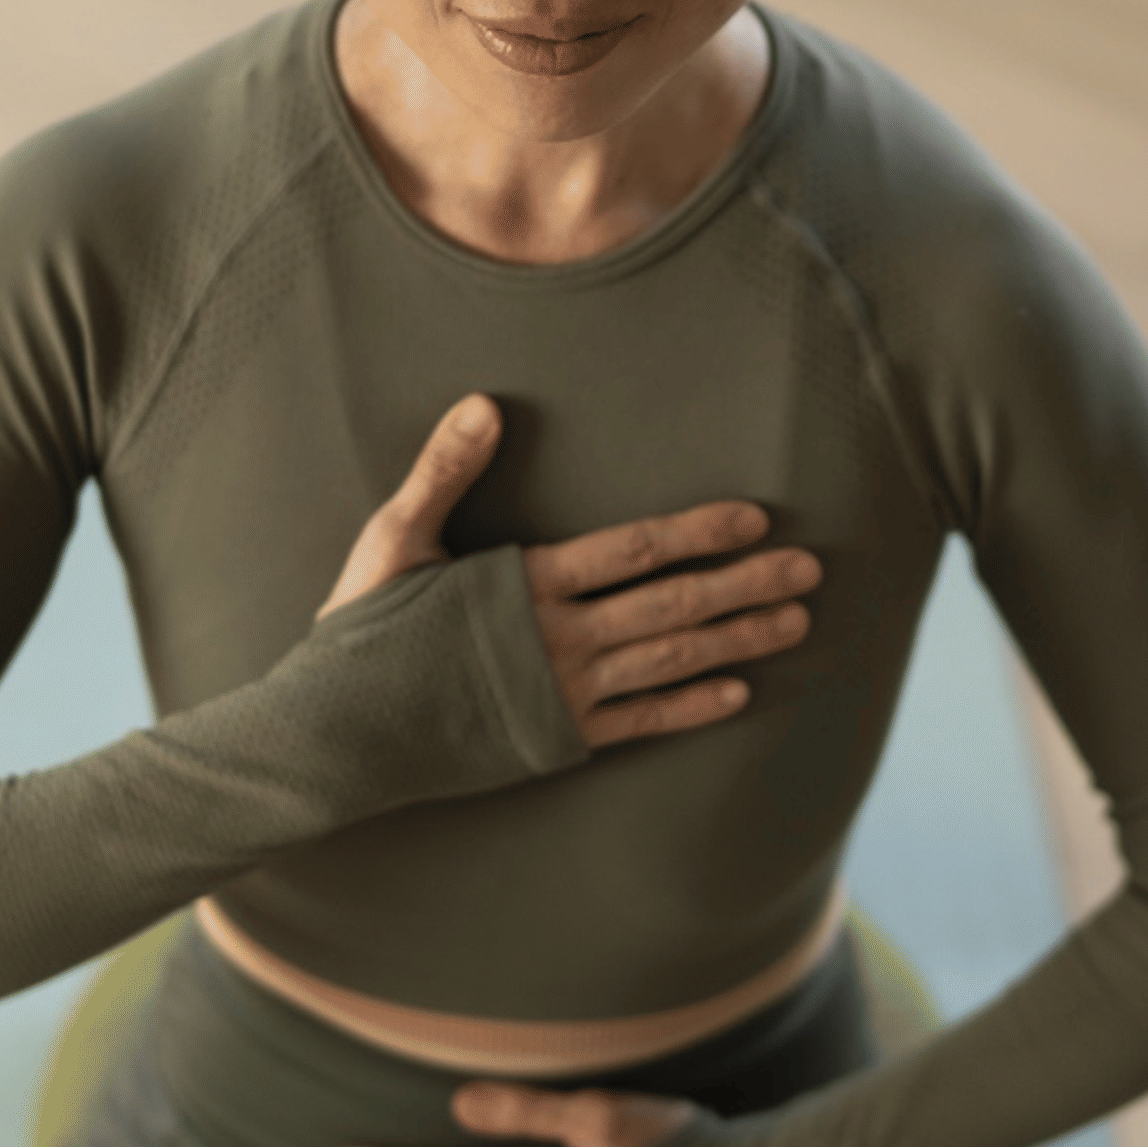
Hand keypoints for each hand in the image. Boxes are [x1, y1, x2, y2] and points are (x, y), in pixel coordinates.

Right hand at [323, 393, 819, 749]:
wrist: (337, 735)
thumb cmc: (360, 629)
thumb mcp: (394, 538)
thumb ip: (445, 472)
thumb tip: (485, 404)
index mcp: (524, 584)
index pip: (633, 550)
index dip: (699, 532)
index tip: (755, 519)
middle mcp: (556, 640)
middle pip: (672, 605)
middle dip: (745, 584)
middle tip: (810, 569)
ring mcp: (561, 696)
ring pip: (669, 661)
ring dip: (737, 640)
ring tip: (794, 621)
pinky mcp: (557, 742)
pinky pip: (641, 724)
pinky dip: (692, 708)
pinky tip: (738, 693)